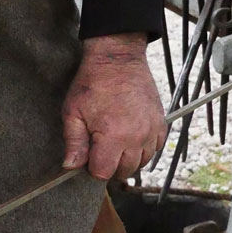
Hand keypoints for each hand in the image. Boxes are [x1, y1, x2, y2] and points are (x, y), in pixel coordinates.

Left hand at [61, 33, 168, 180]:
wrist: (117, 60)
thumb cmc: (93, 83)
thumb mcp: (73, 113)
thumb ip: (74, 143)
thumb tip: (71, 167)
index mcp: (113, 136)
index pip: (104, 172)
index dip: (93, 168)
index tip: (88, 155)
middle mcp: (136, 137)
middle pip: (124, 171)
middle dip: (110, 166)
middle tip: (100, 149)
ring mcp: (151, 130)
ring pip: (142, 163)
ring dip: (128, 159)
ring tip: (115, 143)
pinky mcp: (160, 123)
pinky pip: (155, 149)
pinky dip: (144, 149)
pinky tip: (131, 138)